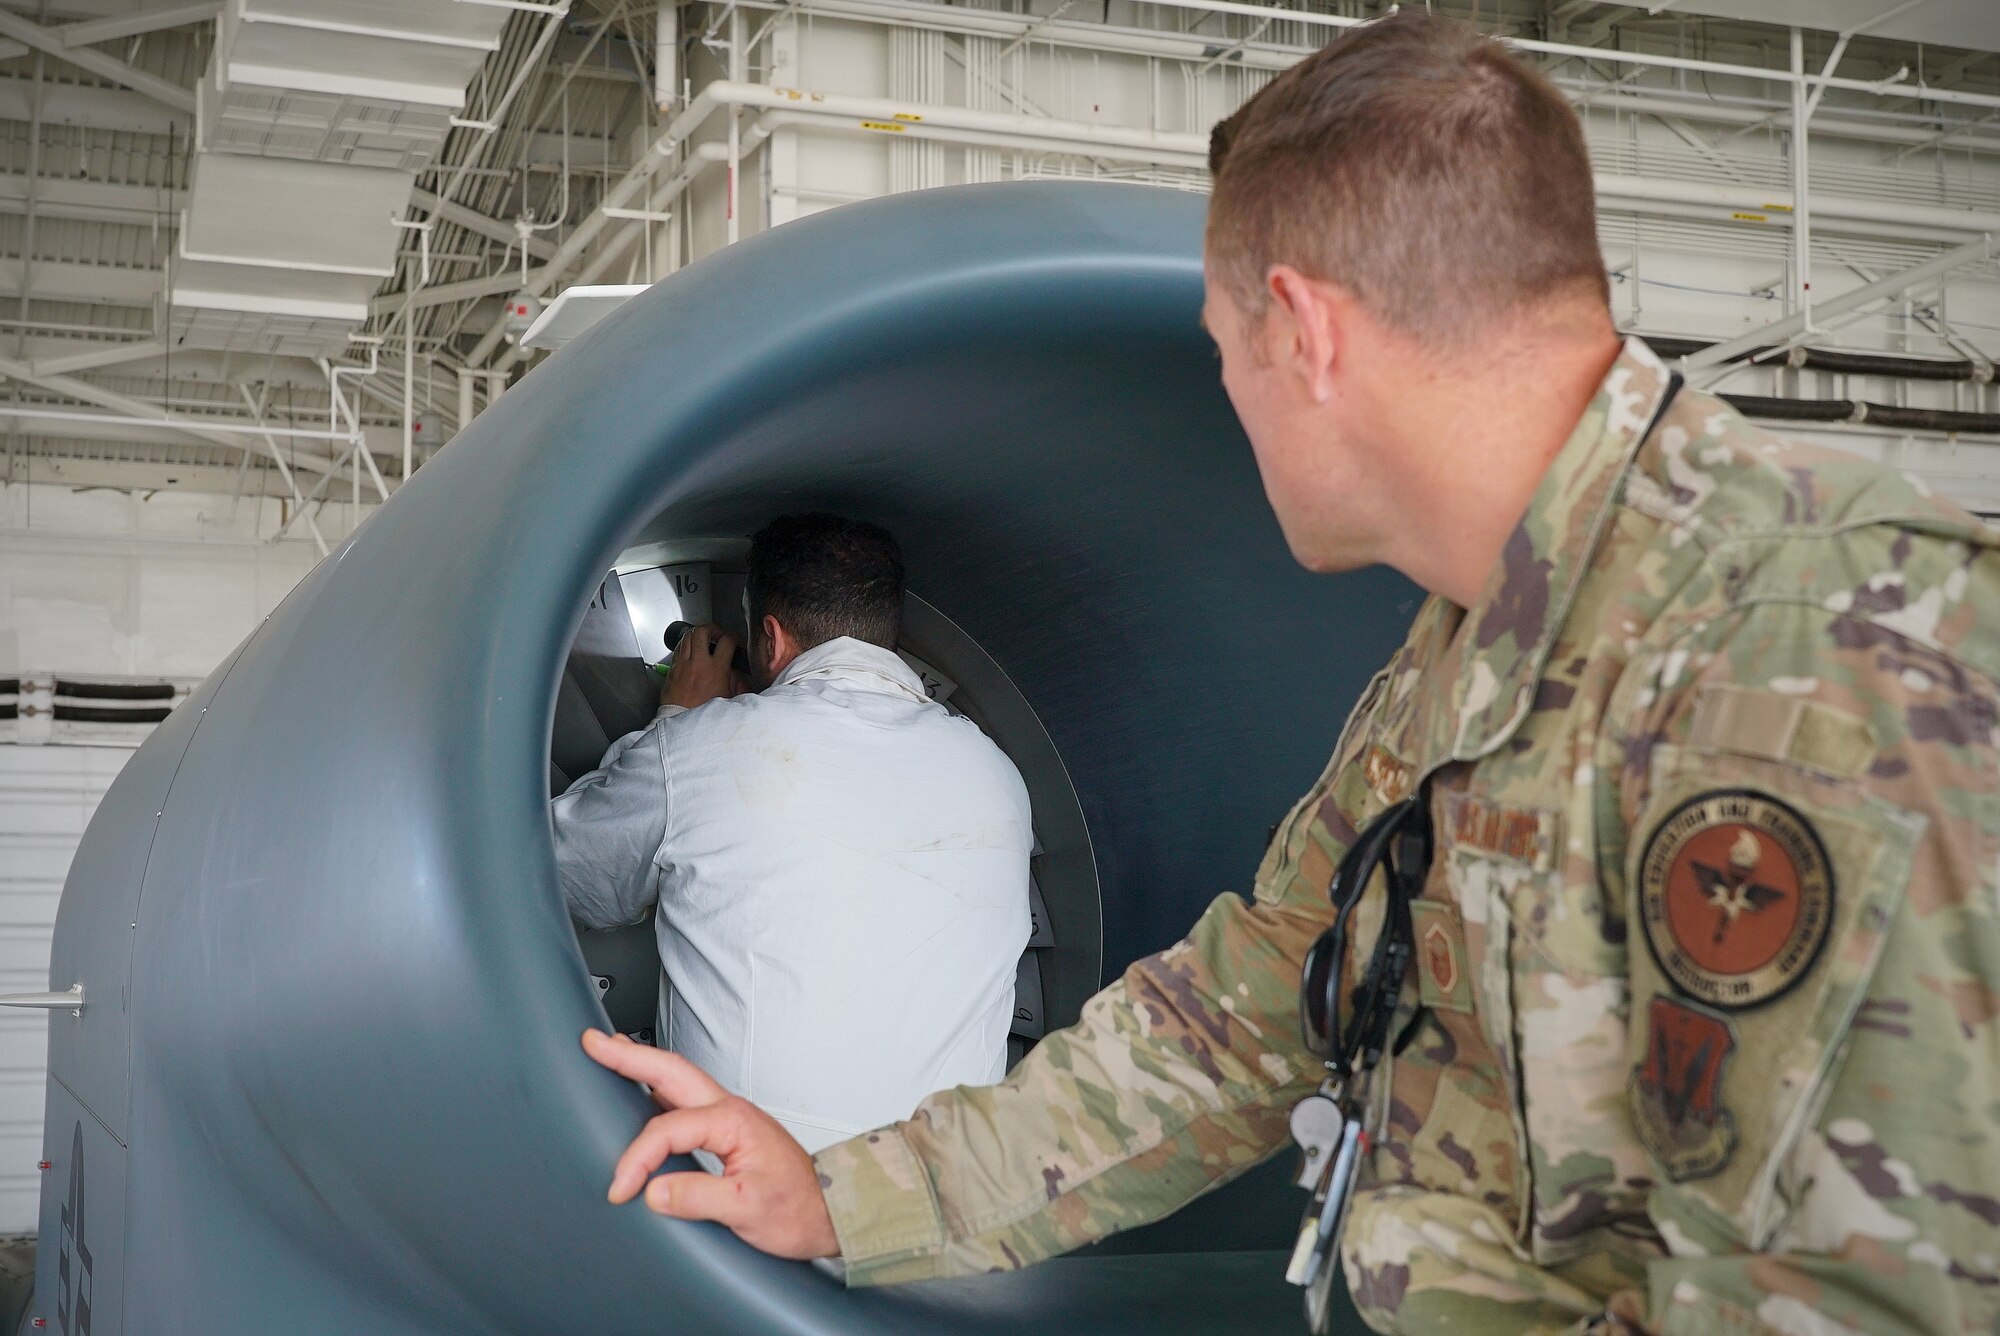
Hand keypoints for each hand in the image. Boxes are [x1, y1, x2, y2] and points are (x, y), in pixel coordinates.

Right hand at [581, 1030, 839, 1260]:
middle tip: (593, 1043)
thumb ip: (699, 1197)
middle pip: (671, 1072)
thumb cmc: (797, 1209)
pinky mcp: (727, 1130)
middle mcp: (730, 1110)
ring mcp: (729, 1117)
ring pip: (678, 1081)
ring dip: (643, 1066)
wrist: (829, 1213)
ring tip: (609, 1054)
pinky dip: (657, 1089)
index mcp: (733, 1122)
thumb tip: (653, 1191)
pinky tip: (641, 1092)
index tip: (621, 1189)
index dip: (637, 1159)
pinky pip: (684, 1101)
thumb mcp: (748, 1209)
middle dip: (629, 1055)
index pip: (669, 1130)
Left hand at [662, 623, 739, 710]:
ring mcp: (684, 664)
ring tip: (704, 639)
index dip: (732, 637)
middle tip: (716, 634)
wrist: (680, 720)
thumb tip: (738, 673)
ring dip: (698, 634)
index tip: (733, 641)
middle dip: (712, 629)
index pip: (726, 641)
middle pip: (703, 631)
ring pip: (688, 636)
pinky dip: (686, 644)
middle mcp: (698, 663)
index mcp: (716, 670)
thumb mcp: (728, 698)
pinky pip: (679, 647)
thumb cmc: (702, 713)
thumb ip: (736, 682)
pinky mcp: (673, 668)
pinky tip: (691, 650)